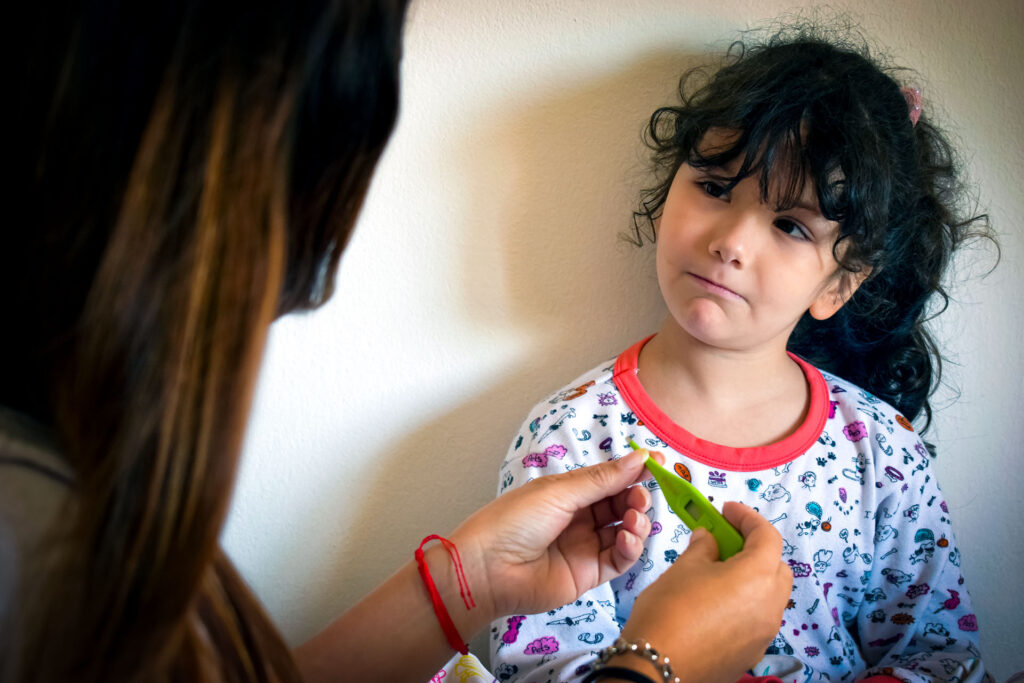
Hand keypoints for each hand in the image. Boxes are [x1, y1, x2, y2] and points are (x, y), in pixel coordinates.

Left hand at [451, 448, 655, 619]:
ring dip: (637, 522)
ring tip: (632, 518)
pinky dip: (630, 548)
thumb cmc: (515, 520)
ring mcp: (585, 546)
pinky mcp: (589, 574)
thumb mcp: (559, 491)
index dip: (633, 472)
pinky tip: (626, 538)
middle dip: (636, 497)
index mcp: (568, 492)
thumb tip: (640, 457)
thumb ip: (602, 479)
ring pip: (625, 531)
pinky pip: (620, 559)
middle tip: (639, 496)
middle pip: (621, 505)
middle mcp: (580, 518)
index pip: (609, 479)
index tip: (658, 463)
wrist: (487, 569)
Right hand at [618, 501, 792, 682]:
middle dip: (755, 548)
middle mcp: (770, 605)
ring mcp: (764, 632)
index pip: (767, 536)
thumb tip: (709, 538)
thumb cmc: (669, 612)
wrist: (656, 667)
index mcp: (757, 577)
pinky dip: (745, 602)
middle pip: (776, 566)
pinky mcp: (753, 651)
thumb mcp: (684, 568)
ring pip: (770, 594)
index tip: (726, 511)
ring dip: (751, 576)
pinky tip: (716, 602)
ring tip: (718, 572)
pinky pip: (758, 617)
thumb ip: (703, 547)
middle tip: (725, 539)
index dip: (747, 518)